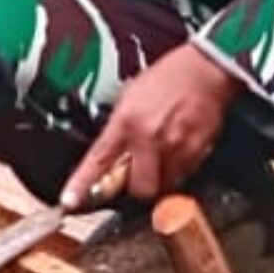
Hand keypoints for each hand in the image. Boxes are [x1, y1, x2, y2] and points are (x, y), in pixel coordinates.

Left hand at [66, 46, 236, 209]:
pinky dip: (178, 170)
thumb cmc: (165, 79)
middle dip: (137, 187)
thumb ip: (118, 129)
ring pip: (163, 186)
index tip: (69, 202)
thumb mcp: (129, 97)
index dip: (82, 185)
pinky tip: (178, 149)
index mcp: (125, 122)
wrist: (203, 70)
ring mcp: (175, 147)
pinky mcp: (197, 152)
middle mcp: (148, 138)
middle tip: (138, 174)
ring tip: (161, 156)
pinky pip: (184, 176)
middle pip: (139, 189)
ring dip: (159, 179)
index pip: (98, 161)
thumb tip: (109, 155)